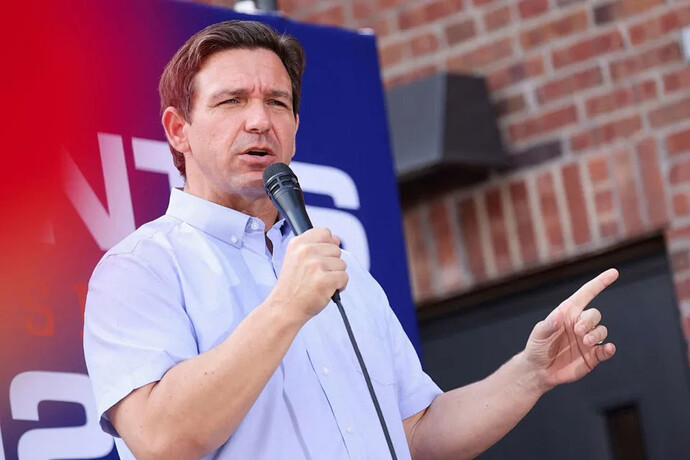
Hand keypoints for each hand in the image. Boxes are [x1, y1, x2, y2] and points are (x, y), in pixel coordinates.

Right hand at [268, 227, 346, 322]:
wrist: (284, 308)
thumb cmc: (292, 286)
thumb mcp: (296, 259)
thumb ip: (315, 246)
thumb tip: (337, 239)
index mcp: (298, 243)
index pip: (325, 233)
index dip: (327, 245)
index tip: (320, 258)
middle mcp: (306, 251)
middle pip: (336, 249)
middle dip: (331, 264)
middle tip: (316, 276)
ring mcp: (315, 265)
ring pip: (342, 264)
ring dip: (335, 275)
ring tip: (319, 284)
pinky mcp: (324, 279)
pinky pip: (344, 277)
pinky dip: (339, 286)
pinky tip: (326, 290)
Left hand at [523, 269, 617, 392]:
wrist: (539, 370)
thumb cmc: (537, 346)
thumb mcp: (539, 334)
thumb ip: (548, 325)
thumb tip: (559, 316)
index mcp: (568, 313)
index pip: (586, 294)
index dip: (600, 283)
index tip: (613, 272)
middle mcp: (580, 324)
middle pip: (595, 314)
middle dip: (589, 321)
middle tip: (578, 331)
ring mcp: (588, 340)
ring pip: (602, 330)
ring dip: (596, 334)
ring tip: (585, 342)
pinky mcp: (593, 356)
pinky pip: (606, 350)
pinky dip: (609, 349)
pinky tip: (607, 349)